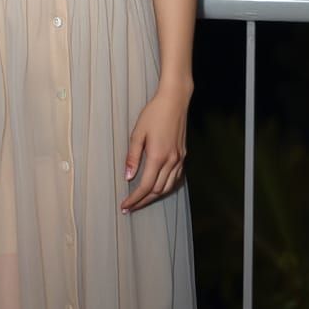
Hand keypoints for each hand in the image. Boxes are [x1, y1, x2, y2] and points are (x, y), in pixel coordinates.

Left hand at [120, 80, 192, 213]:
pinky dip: (166, 187)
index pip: (145, 187)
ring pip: (168, 187)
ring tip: (141, 200)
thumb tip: (128, 176)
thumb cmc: (154, 113)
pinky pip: (175, 178)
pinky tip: (158, 187)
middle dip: (143, 201)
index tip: (125, 206)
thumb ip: (132, 156)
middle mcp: (171, 161)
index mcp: (158, 156)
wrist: (175, 101)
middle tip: (130, 207)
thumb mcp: (138, 133)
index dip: (134, 199)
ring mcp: (179, 159)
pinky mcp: (183, 155)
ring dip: (154, 196)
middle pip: (157, 191)